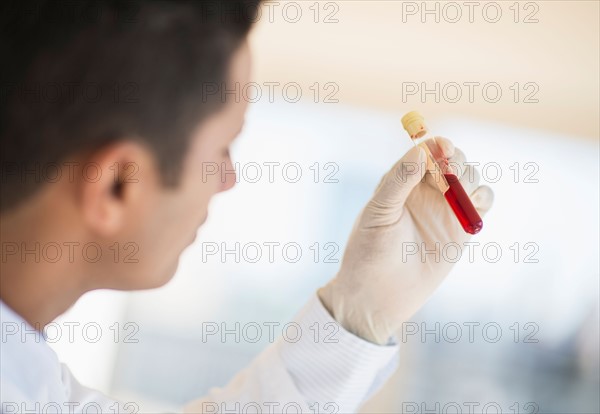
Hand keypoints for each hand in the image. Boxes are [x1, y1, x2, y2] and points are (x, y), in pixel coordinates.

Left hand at [318, 137, 493, 344]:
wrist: (378, 294)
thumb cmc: (369, 251)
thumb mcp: (379, 212)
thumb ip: (398, 181)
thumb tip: (420, 152)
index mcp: (401, 182)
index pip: (425, 152)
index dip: (436, 145)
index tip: (442, 147)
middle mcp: (425, 192)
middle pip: (452, 161)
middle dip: (456, 159)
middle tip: (452, 170)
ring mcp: (444, 209)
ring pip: (470, 178)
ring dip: (470, 177)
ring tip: (459, 192)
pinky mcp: (461, 230)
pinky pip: (482, 204)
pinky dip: (484, 197)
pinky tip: (474, 203)